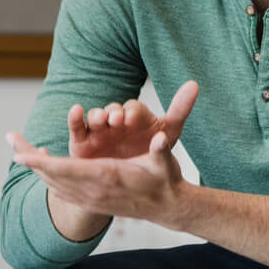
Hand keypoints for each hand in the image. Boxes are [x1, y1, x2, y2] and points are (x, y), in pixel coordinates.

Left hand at [10, 132, 188, 226]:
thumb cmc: (165, 180)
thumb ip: (162, 148)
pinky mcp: (91, 202)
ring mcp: (90, 199)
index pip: (66, 170)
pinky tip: (41, 165)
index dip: (42, 163)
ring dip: (36, 167)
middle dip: (30, 159)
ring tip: (19, 150)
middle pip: (53, 176)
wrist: (166, 208)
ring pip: (54, 184)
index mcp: (106, 177)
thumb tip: (162, 137)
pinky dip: (47, 177)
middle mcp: (93, 191)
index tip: (21, 155)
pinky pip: (61, 190)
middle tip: (10, 139)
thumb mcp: (165, 162)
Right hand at [67, 81, 199, 160]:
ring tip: (102, 120)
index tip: (133, 118)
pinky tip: (76, 110)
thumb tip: (194, 83)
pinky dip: (74, 117)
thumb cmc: (148, 155)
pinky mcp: (81, 141)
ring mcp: (98, 130)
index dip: (133, 112)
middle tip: (118, 120)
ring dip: (98, 115)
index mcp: (136, 118)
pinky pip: (76, 126)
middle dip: (115, 113)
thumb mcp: (168, 134)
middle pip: (113, 110)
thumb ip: (179, 109)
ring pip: (96, 116)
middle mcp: (116, 121)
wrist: (128, 185)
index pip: (134, 109)